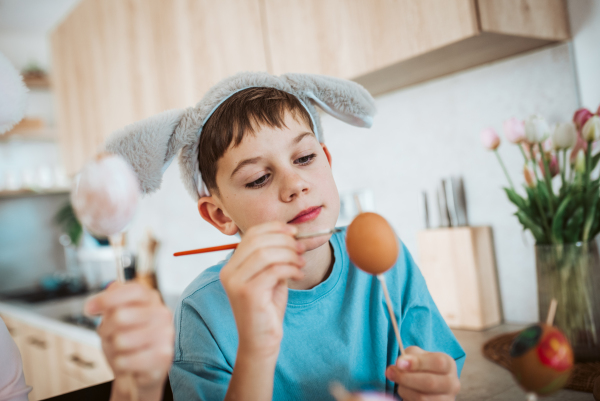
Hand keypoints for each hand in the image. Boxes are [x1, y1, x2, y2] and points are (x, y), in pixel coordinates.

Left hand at [84, 282, 173, 400]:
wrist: (140, 371)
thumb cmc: (128, 341)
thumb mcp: (117, 317)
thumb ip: (114, 301)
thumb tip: (110, 287)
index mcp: (151, 299)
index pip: (133, 290)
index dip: (108, 298)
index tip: (89, 308)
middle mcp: (161, 314)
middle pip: (121, 315)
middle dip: (106, 330)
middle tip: (109, 336)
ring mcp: (165, 334)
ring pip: (121, 340)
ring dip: (113, 349)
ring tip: (122, 350)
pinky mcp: (163, 356)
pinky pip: (125, 360)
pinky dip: (120, 364)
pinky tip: (129, 362)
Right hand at [220, 221, 304, 358]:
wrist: (260, 341)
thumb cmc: (267, 308)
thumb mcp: (270, 277)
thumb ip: (275, 257)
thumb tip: (291, 235)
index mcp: (231, 265)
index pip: (251, 234)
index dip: (274, 228)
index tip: (293, 231)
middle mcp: (229, 271)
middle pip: (258, 241)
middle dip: (284, 240)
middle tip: (301, 247)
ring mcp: (236, 282)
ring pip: (266, 254)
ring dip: (289, 254)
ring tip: (301, 262)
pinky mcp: (248, 293)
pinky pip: (273, 270)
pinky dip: (290, 268)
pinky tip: (298, 274)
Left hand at [385, 346, 459, 400]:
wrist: (427, 383)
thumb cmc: (420, 366)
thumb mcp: (416, 355)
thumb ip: (409, 356)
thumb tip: (400, 364)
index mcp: (449, 365)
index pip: (438, 362)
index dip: (417, 363)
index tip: (399, 363)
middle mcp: (452, 384)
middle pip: (430, 382)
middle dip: (406, 378)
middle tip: (389, 372)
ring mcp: (447, 400)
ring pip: (422, 397)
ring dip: (404, 389)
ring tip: (400, 384)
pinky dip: (407, 398)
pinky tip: (406, 393)